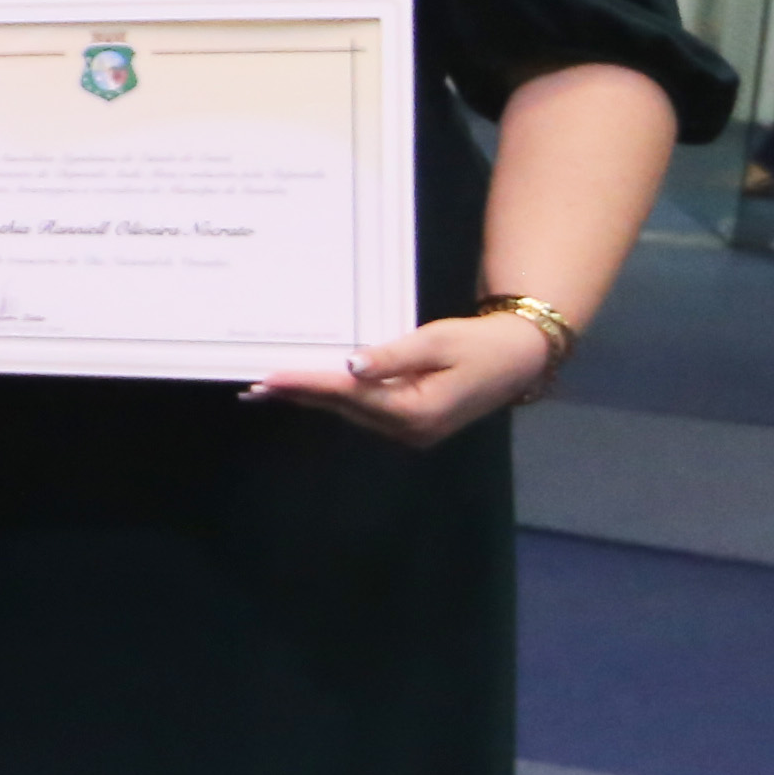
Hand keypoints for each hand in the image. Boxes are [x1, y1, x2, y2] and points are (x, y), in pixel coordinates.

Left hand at [251, 313, 556, 450]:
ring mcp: (409, 432)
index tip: (270, 378)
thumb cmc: (481, 345)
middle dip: (299, 394)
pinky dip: (336, 398)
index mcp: (415, 412)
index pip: (348, 394)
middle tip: (254, 386)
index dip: (307, 383)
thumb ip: (392, 356)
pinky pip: (364, 410)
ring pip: (350, 411)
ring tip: (272, 386)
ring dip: (313, 397)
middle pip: (343, 408)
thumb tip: (349, 367)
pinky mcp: (410, 424)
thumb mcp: (437, 342)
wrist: (519, 359)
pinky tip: (311, 388)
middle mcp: (408, 431)